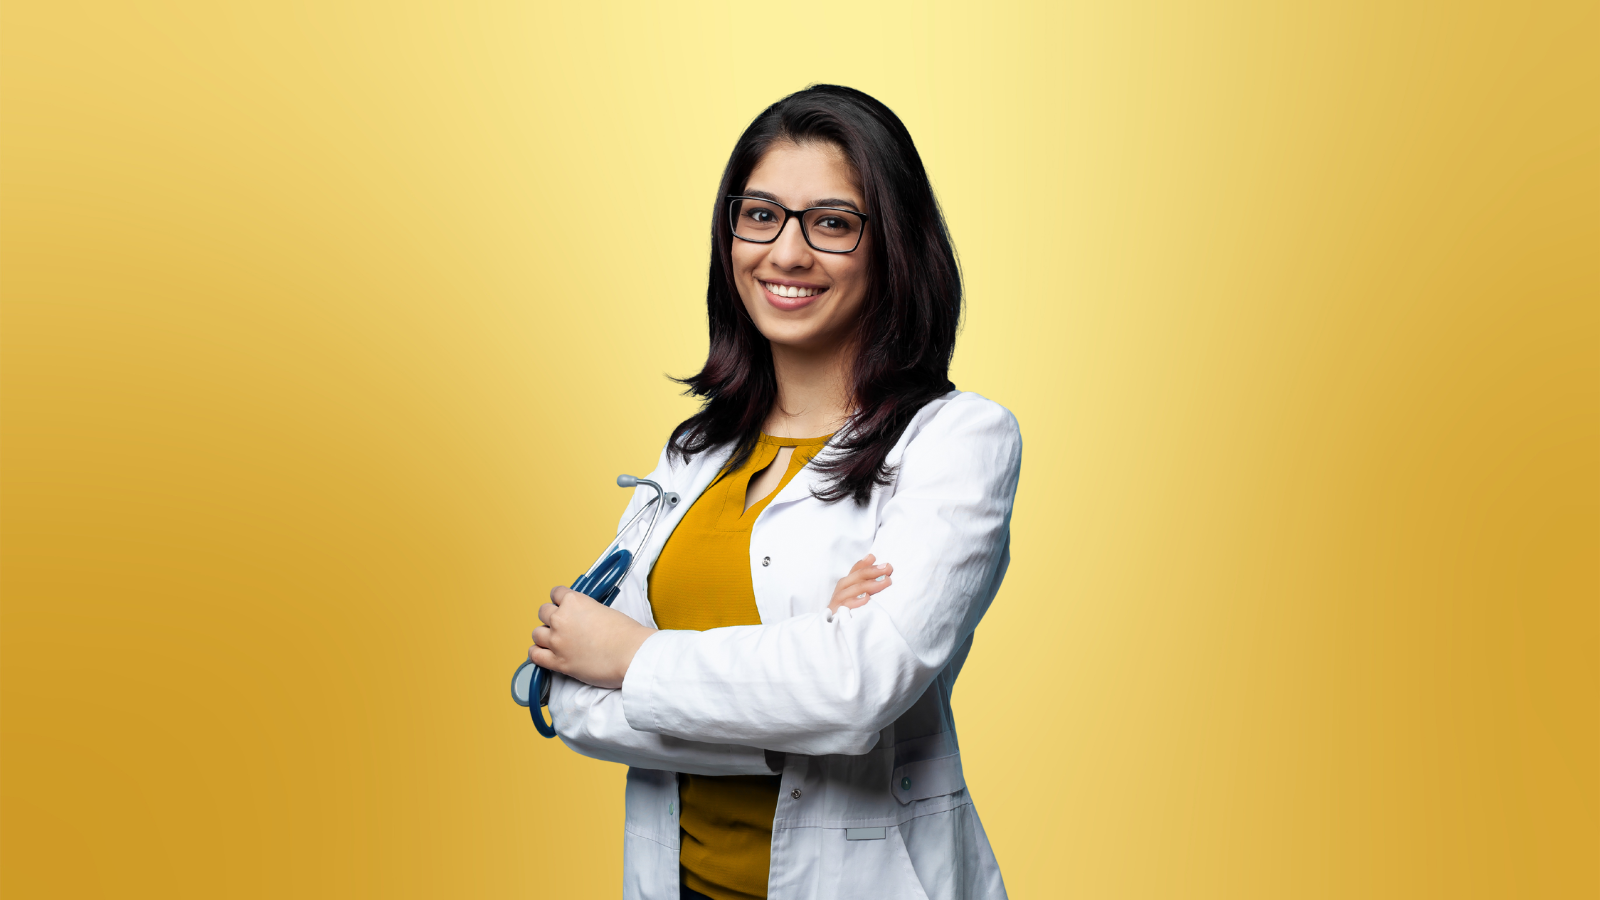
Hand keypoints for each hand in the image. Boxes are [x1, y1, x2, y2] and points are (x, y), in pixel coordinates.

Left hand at [529, 586, 655, 689]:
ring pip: (536, 633)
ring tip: (556, 640)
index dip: (561, 600)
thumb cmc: (625, 634)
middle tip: (563, 625)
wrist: (631, 654)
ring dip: (544, 636)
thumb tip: (582, 618)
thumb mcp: (604, 610)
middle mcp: (561, 619)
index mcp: (574, 601)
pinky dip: (537, 653)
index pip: (556, 593)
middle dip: (552, 617)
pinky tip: (545, 653)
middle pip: (543, 612)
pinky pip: (535, 655)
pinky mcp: (558, 662)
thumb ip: (586, 611)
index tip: (564, 606)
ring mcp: (557, 641)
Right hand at [828, 554, 892, 612]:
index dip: (866, 565)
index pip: (855, 571)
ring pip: (850, 590)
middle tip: (889, 569)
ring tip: (885, 582)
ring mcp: (836, 605)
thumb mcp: (858, 595)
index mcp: (845, 587)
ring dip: (869, 585)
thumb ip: (865, 579)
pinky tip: (866, 599)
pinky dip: (855, 602)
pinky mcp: (835, 617)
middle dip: (872, 572)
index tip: (880, 561)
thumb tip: (872, 557)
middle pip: (854, 578)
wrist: (833, 637)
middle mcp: (840, 593)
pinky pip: (844, 608)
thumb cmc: (849, 614)